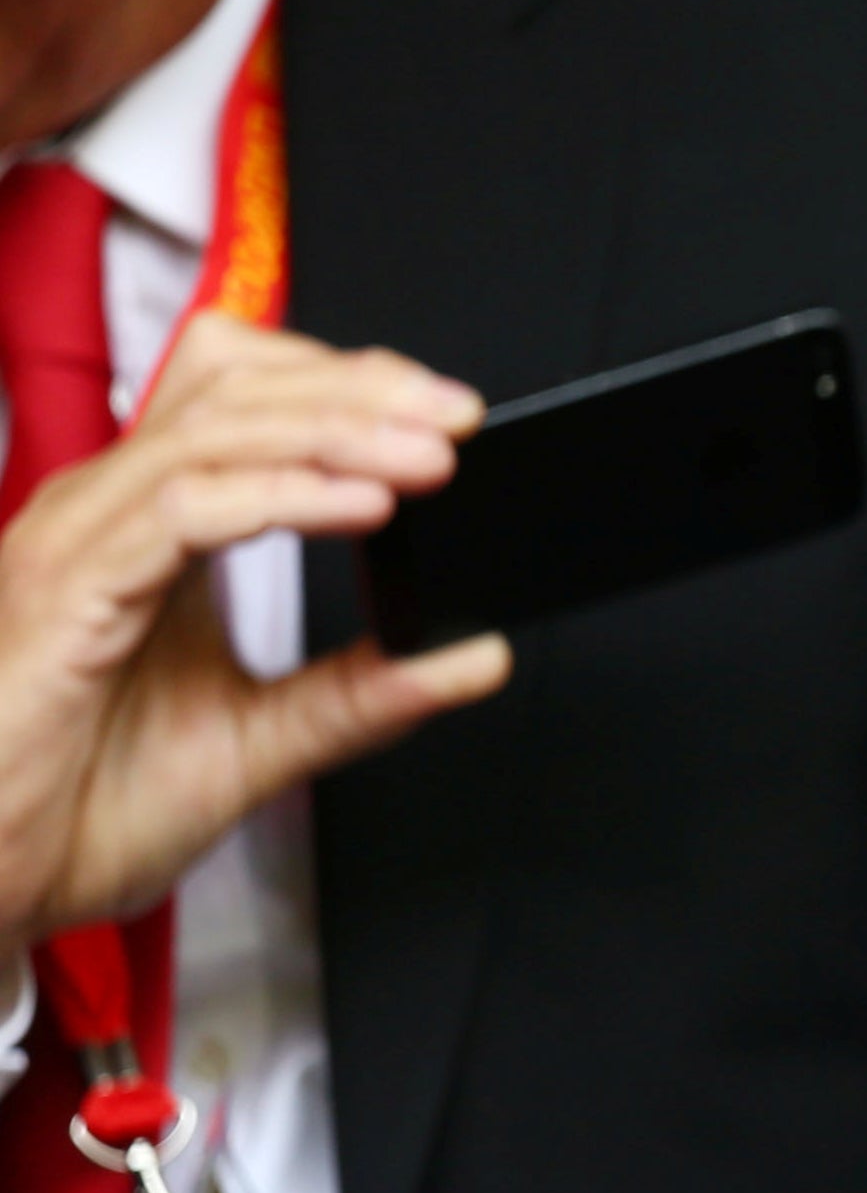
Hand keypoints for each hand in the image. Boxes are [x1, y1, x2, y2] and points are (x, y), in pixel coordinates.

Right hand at [0, 318, 498, 938]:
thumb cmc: (79, 807)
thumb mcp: (260, 742)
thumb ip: (363, 694)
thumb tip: (475, 654)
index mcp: (147, 530)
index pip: (239, 399)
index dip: (344, 385)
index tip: (448, 416)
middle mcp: (105, 516)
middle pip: (231, 389)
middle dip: (358, 388)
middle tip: (460, 415)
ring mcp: (78, 545)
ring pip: (215, 434)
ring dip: (338, 435)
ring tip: (432, 458)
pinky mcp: (66, 593)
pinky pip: (183, 513)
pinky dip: (282, 498)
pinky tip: (360, 507)